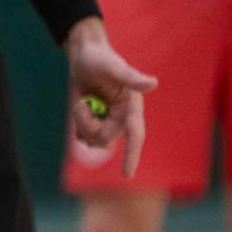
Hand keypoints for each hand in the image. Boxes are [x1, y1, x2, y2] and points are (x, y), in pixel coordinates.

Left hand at [65, 17, 157, 177]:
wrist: (85, 56)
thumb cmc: (101, 58)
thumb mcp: (114, 66)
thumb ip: (131, 77)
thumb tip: (152, 84)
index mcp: (131, 107)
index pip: (136, 135)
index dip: (132, 156)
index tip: (127, 175)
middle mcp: (122, 117)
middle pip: (105, 139)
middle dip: (89, 126)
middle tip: (82, 104)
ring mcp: (108, 120)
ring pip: (93, 139)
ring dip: (82, 124)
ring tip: (82, 103)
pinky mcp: (96, 121)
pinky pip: (85, 137)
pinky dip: (79, 127)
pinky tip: (81, 109)